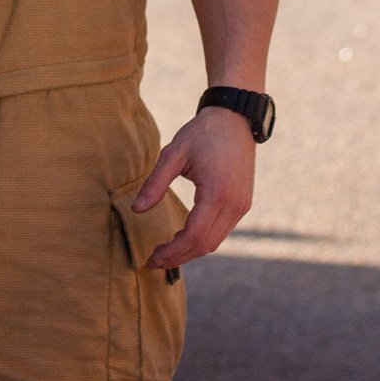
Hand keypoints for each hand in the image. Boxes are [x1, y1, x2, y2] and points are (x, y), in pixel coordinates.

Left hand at [130, 106, 255, 268]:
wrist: (234, 119)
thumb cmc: (202, 133)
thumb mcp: (173, 154)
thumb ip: (155, 183)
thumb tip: (136, 210)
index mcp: (216, 193)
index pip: (193, 236)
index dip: (171, 252)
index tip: (151, 258)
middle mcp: (233, 205)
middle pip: (204, 245)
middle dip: (178, 257)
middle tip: (153, 261)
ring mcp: (242, 206)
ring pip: (215, 242)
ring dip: (190, 252)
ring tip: (166, 254)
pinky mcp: (243, 204)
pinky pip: (222, 231)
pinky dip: (202, 240)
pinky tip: (184, 238)